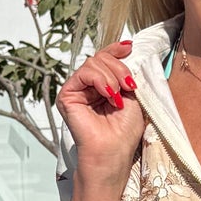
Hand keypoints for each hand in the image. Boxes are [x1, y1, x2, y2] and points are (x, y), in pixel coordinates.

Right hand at [57, 38, 145, 179]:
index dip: (116, 50)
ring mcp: (77, 91)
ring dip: (111, 76)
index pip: (106, 60)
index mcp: (104, 87)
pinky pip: (83, 73)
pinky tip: (109, 95)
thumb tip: (127, 50)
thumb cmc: (124, 132)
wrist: (112, 153)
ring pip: (93, 63)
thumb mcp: (133, 97)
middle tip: (129, 86)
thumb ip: (127, 75)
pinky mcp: (67, 95)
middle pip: (101, 58)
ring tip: (118, 96)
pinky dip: (99, 80)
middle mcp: (88, 87)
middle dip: (119, 68)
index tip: (129, 47)